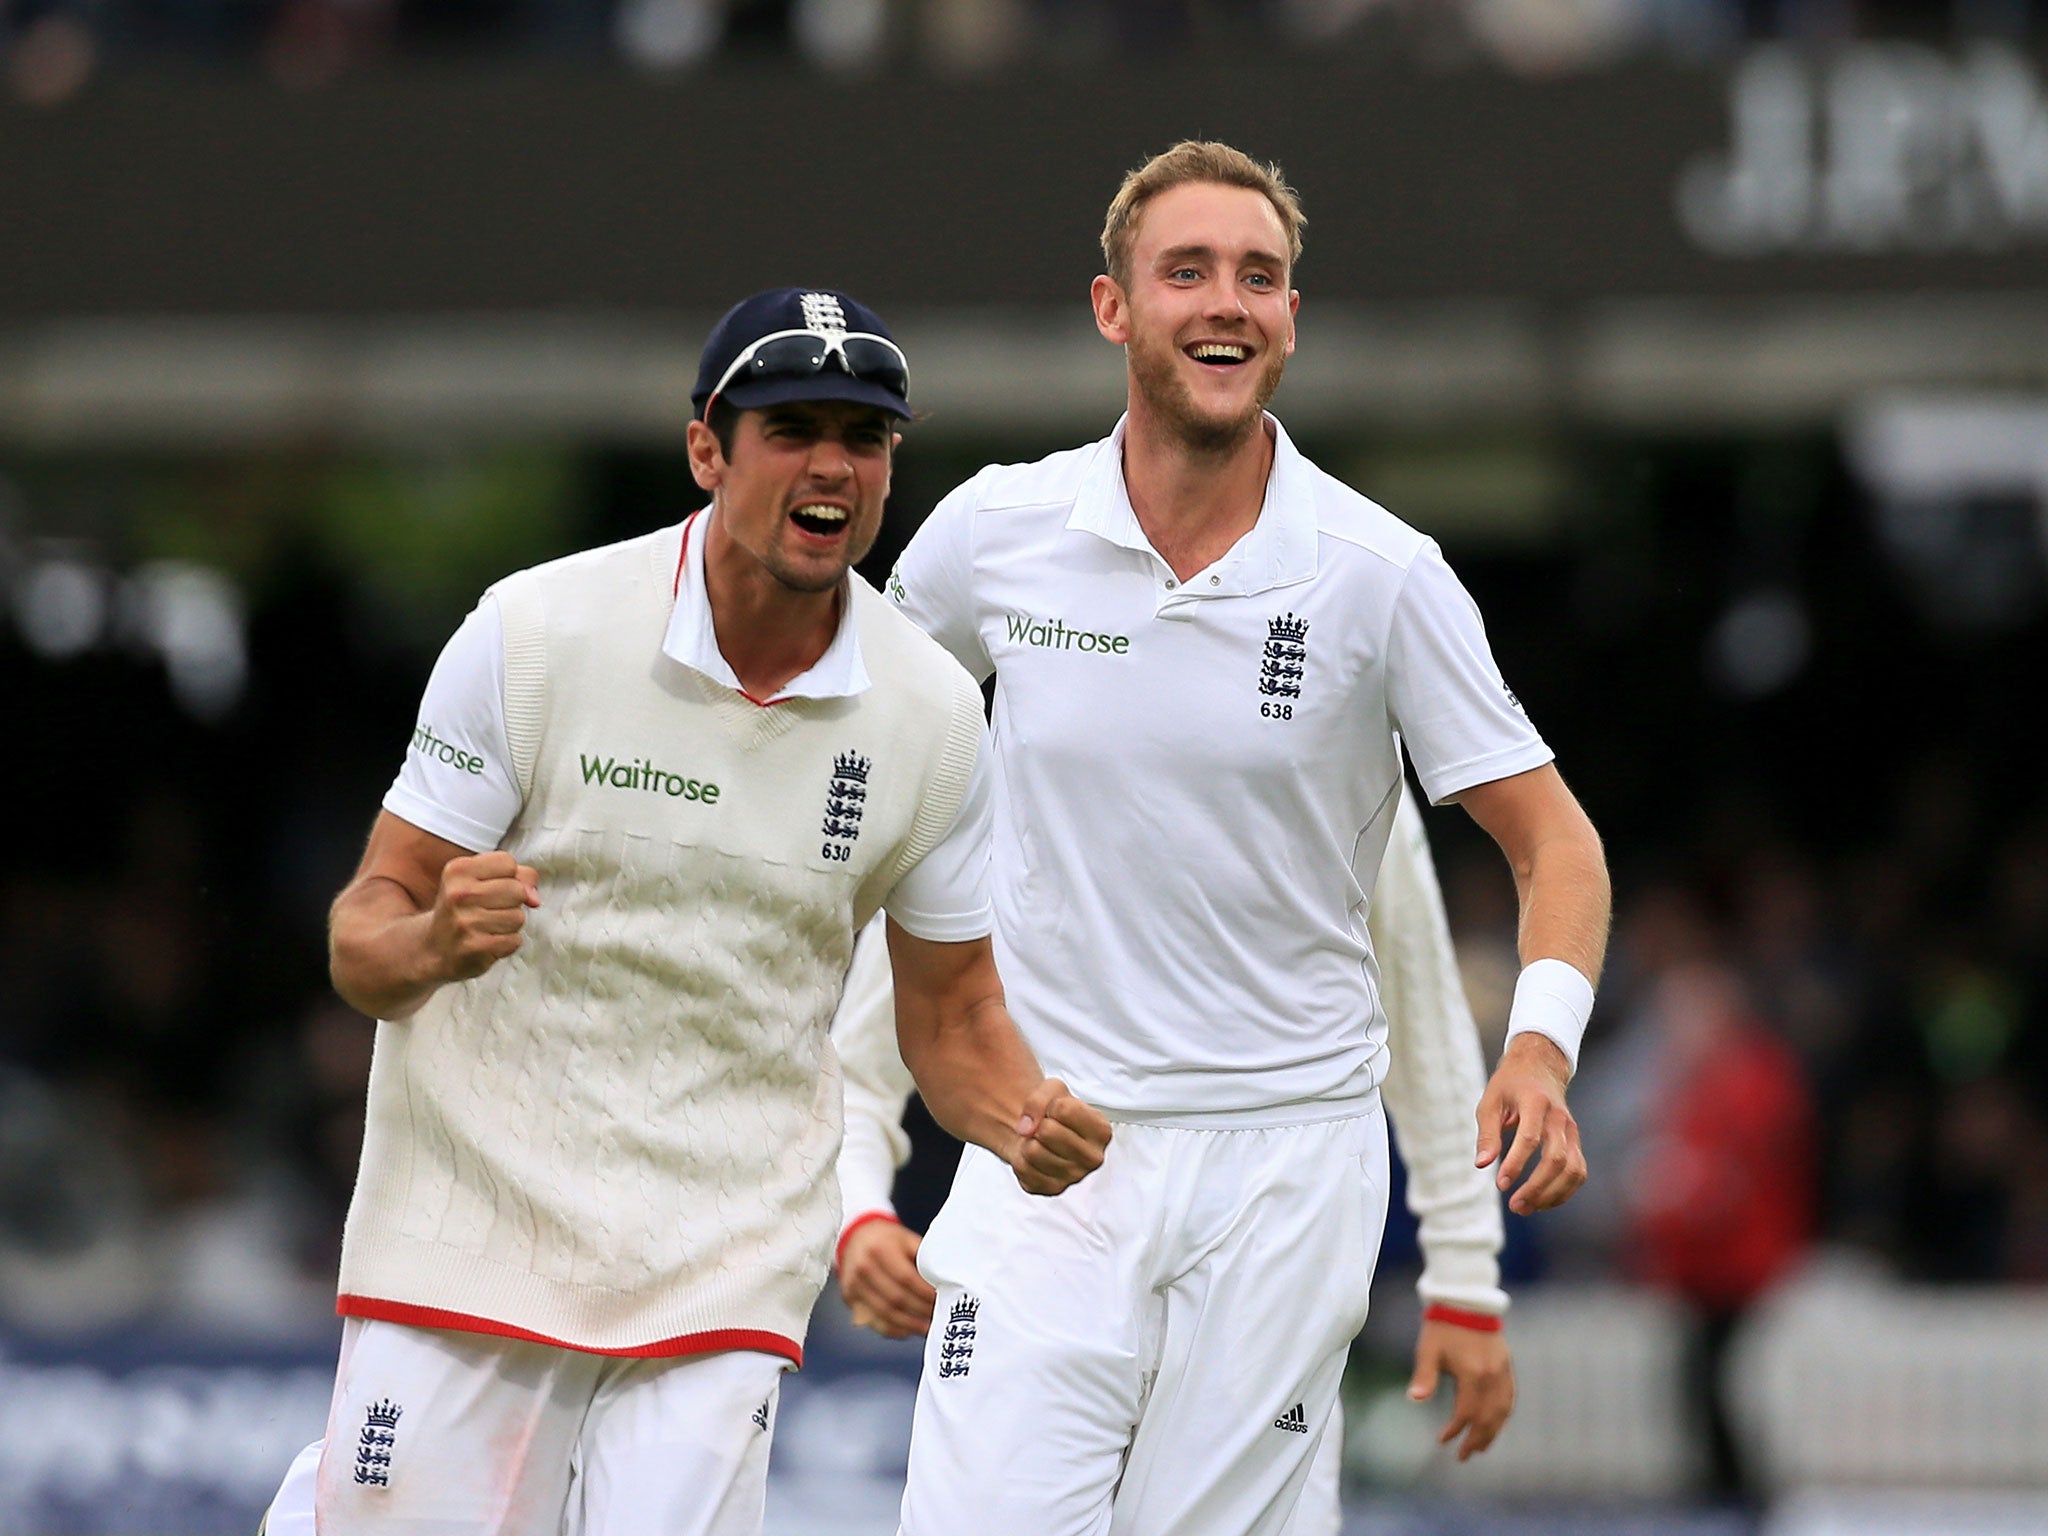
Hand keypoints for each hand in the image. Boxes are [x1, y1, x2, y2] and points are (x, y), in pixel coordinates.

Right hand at [427, 851, 540, 981]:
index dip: (507, 876)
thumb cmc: (465, 908)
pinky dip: (506, 943)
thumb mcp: (482, 881)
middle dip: (511, 902)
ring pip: (518, 917)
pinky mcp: (475, 947)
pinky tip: (486, 942)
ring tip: (485, 927)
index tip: (488, 887)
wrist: (433, 949)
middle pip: (517, 890)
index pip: (508, 862)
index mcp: (458, 870)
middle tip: (486, 911)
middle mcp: (459, 894)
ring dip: (509, 925)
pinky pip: (514, 940)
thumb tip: (535, 899)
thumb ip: (518, 876)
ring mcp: (465, 922)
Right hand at [838, 1219, 934, 1338]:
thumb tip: (946, 1279)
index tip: (940, 1299)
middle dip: (920, 1310)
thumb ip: (924, 1258)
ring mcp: (854, 1285)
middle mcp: (864, 1267)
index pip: (906, 1277)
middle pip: (896, 1298)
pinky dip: (892, 1329)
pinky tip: (908, 1331)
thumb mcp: (907, 1240)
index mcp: (880, 1249)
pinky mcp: (850, 1298)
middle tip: (938, 1316)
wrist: (857, 1238)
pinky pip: (872, 1321)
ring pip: (885, 1313)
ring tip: (927, 1327)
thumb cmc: (887, 1240)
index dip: (925, 1293)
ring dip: (909, 1324)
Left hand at [1006, 1079, 1110, 1194]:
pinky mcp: (1052, 1189)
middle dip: (1040, 1124)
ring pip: (1033, 1151)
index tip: (1058, 1111)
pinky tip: (1035, 1156)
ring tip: (1041, 1141)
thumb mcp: (1052, 1090)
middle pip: (1047, 1132)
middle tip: (1047, 1126)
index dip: (1053, 1104)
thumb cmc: (1055, 1112)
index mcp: (1102, 1131)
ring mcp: (1074, 1177)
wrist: (1042, 1133)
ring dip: (1029, 1141)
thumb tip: (1025, 1130)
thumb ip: (1038, 1099)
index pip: (1064, 1110)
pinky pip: (1023, 1168)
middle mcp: (1093, 1158)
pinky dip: (1022, 1157)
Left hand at [1409, 1319, 1514, 1460]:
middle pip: (1488, 1417)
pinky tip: (1495, 1423)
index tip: (1443, 1440)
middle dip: (1476, 1439)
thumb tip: (1414, 1399)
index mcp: (1472, 1372)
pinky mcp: (1506, 1365)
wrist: (1466, 1300)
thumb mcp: (1428, 1350)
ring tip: (1481, 1447)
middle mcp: (1491, 1375)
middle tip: (1465, 1455)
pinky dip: (1502, 1415)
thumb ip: (1424, 1376)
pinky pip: (1509, 1397)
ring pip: (1502, 1410)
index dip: (1455, 1429)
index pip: (1466, 1412)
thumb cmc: (1442, 1326)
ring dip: (1493, 1432)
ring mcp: (1502, 1371)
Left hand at [1475, 1033, 1585, 1214]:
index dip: (1516, 1164)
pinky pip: (1578, 1171)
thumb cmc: (1510, 1086)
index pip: (1530, 1138)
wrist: (1539, 1067)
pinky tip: (1542, 1201)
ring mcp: (1572, 1130)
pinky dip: (1564, 1191)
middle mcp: (1559, 1117)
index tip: (1500, 1185)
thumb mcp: (1490, 1102)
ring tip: (1526, 1208)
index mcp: (1535, 1102)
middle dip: (1536, 1187)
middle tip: (1514, 1205)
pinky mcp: (1576, 1142)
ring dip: (1552, 1194)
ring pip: (1573, 1169)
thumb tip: (1482, 1165)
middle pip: (1556, 1159)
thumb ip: (1487, 1134)